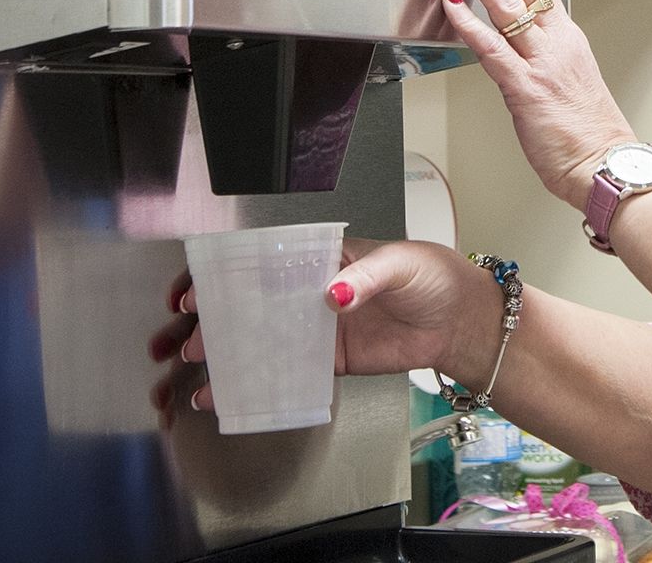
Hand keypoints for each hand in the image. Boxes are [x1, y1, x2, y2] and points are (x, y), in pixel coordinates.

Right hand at [146, 238, 499, 418]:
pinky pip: (289, 372)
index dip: (228, 276)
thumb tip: (333, 294)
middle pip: (256, 303)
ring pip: (265, 339)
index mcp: (325, 258)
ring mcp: (321, 328)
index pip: (267, 262)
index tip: (198, 291)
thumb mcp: (401, 263)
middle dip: (218, 319)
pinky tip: (234, 393)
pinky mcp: (332, 361)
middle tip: (191, 338)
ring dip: (231, 351)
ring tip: (200, 367)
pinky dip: (261, 383)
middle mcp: (315, 292)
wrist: (460, 322)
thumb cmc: (434, 278)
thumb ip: (365, 275)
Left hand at [437, 0, 636, 206]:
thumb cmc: (588, 134)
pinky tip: (451, 2)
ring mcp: (542, 63)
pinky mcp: (526, 89)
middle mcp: (557, 42)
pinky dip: (469, 22)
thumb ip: (540, 57)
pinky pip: (493, 49)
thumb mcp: (568, 82)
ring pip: (506, 4)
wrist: (606, 165)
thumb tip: (512, 44)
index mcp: (567, 38)